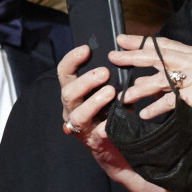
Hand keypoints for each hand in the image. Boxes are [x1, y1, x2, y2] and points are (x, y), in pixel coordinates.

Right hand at [57, 44, 189, 191]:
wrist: (119, 144)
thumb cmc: (114, 108)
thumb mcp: (112, 87)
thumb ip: (113, 72)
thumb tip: (126, 46)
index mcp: (76, 90)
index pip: (66, 72)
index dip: (72, 59)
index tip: (86, 48)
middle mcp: (73, 107)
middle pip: (68, 93)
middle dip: (86, 81)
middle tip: (104, 72)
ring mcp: (81, 126)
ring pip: (77, 115)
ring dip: (94, 102)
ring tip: (111, 92)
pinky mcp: (94, 141)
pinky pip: (97, 134)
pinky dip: (106, 127)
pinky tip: (115, 121)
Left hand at [110, 35, 191, 140]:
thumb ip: (173, 79)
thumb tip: (143, 80)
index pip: (164, 44)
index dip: (141, 42)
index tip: (122, 41)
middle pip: (159, 55)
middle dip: (133, 56)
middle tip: (113, 57)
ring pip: (162, 77)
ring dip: (140, 87)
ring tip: (124, 96)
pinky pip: (171, 100)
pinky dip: (156, 107)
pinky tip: (145, 114)